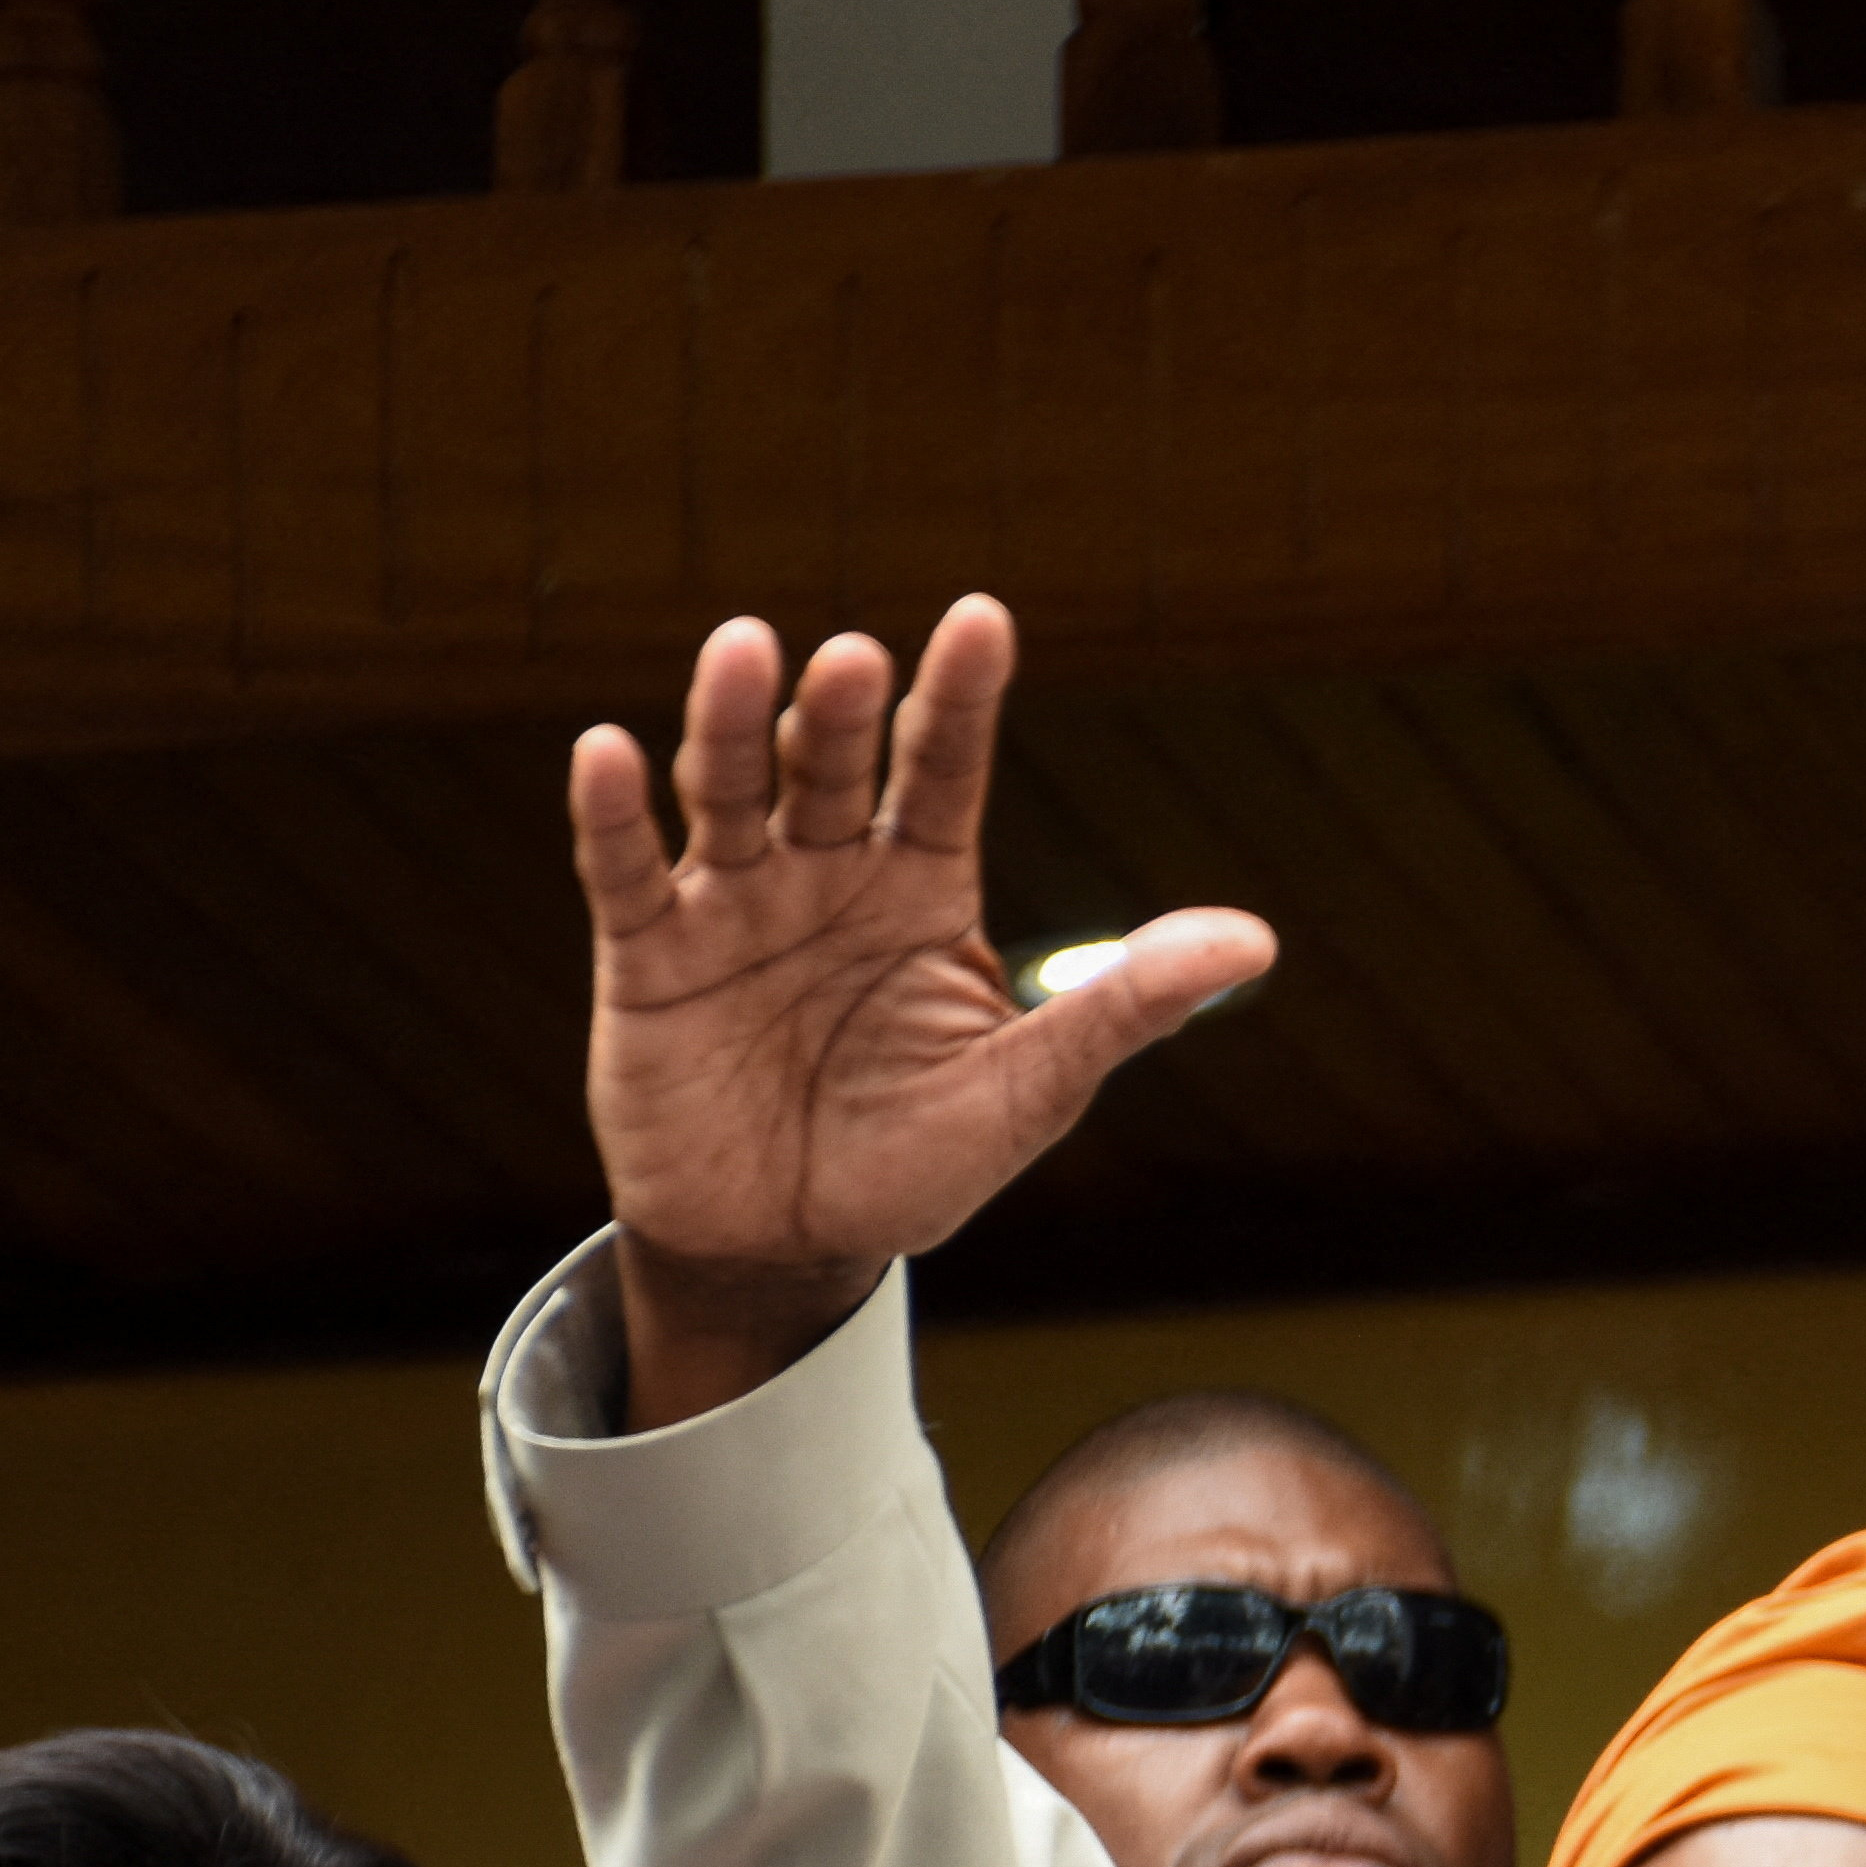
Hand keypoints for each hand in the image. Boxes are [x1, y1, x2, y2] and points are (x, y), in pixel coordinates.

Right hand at [567, 596, 1271, 1427]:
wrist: (793, 1247)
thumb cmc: (917, 1160)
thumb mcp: (1032, 1089)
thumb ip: (1127, 1009)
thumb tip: (1257, 944)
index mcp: (923, 887)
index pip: (945, 771)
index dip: (961, 698)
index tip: (984, 619)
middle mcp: (827, 871)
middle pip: (832, 767)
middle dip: (840, 711)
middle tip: (854, 656)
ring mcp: (734, 904)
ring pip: (728, 792)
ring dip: (728, 723)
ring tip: (743, 648)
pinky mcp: (648, 955)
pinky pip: (627, 872)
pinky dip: (613, 814)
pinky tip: (608, 750)